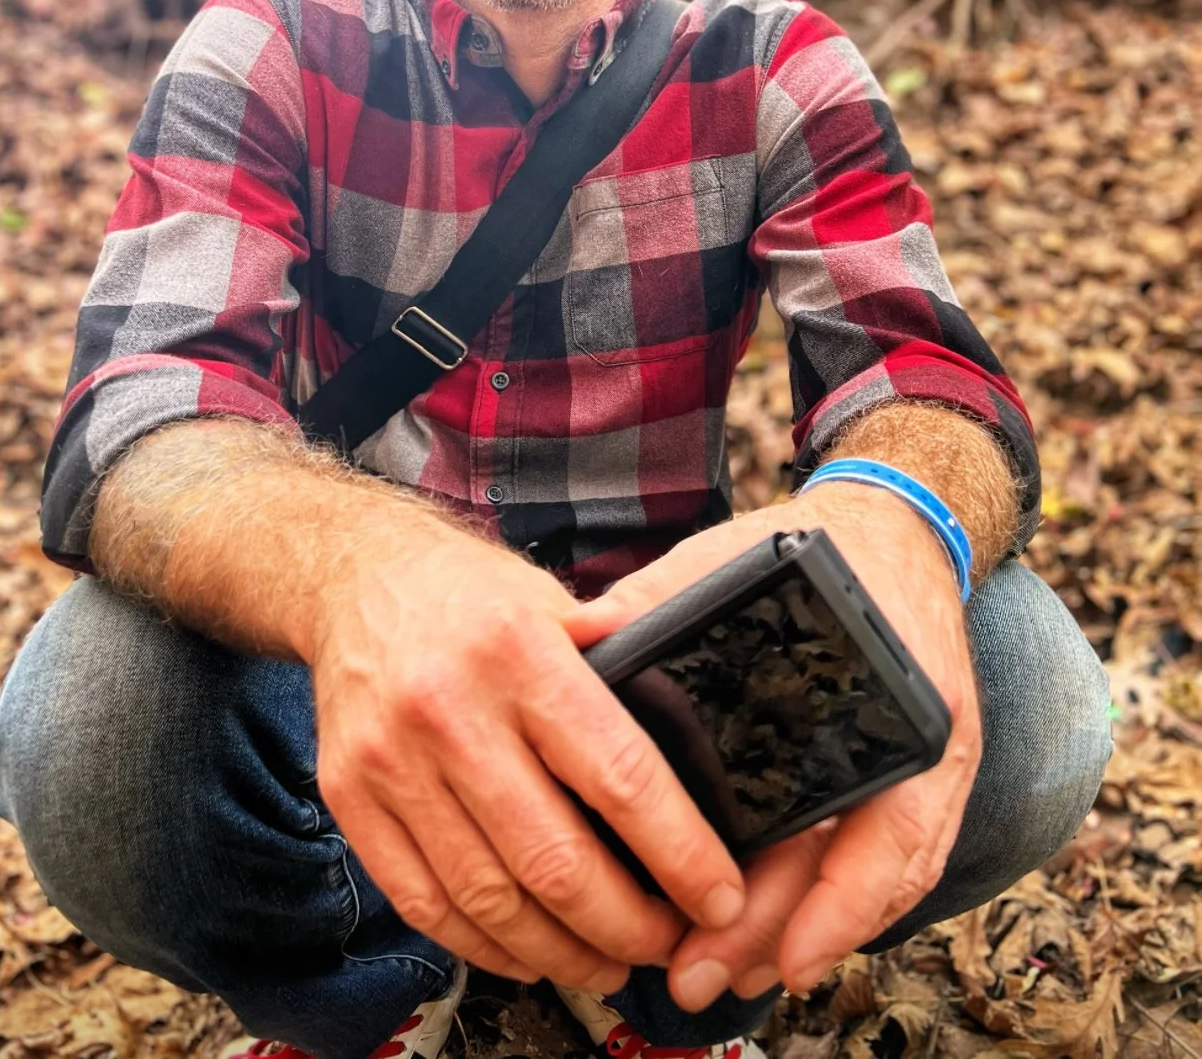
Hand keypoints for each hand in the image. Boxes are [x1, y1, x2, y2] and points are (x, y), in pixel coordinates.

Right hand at [308, 519, 746, 993]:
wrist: (353, 578)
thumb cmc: (469, 592)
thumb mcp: (550, 598)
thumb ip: (619, 655)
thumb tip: (702, 724)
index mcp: (518, 651)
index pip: (618, 775)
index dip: (680, 853)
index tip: (720, 896)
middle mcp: (449, 709)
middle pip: (554, 860)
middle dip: (629, 925)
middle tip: (670, 942)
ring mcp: (391, 760)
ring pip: (489, 900)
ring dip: (563, 953)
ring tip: (610, 962)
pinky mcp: (349, 798)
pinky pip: (424, 904)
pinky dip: (486, 946)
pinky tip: (530, 952)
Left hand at [566, 486, 981, 1007]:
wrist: (897, 528)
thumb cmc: (818, 547)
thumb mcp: (740, 559)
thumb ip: (664, 597)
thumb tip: (581, 636)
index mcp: (890, 693)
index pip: (876, 826)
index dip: (831, 905)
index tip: (777, 955)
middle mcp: (922, 745)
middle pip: (863, 870)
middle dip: (781, 935)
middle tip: (698, 978)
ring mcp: (924, 766)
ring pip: (878, 880)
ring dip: (804, 932)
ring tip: (725, 974)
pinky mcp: (910, 776)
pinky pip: (884, 860)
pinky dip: (833, 903)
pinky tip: (779, 936)